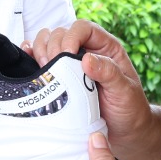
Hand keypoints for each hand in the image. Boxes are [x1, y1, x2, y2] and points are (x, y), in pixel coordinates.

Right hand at [29, 20, 154, 140]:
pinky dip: (31, 58)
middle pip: (61, 33)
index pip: (83, 28)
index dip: (71, 37)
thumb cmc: (129, 108)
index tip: (66, 55)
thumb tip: (87, 59)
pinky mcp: (58, 77)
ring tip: (45, 72)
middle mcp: (86, 51)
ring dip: (40, 52)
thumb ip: (109, 73)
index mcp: (105, 48)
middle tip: (53, 69)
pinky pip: (39, 58)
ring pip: (47, 42)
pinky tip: (32, 68)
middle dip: (52, 47)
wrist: (124, 131)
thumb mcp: (125, 91)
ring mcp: (71, 63)